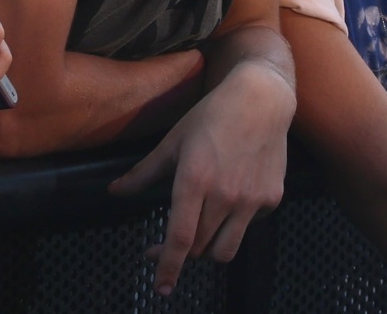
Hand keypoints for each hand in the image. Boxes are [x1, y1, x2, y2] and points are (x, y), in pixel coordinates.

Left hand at [108, 61, 292, 295]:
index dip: (168, 267)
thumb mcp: (173, 141)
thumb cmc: (212, 116)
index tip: (161, 288)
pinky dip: (234, 225)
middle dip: (181, 253)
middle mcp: (225, 195)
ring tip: (197, 234)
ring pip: (225, 249)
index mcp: (195, 181)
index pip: (181, 238)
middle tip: (166, 245)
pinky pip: (248, 227)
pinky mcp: (271, 198)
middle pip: (200, 248)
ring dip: (207, 250)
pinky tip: (229, 202)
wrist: (262, 99)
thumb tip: (114, 192)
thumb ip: (143, 173)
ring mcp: (252, 200)